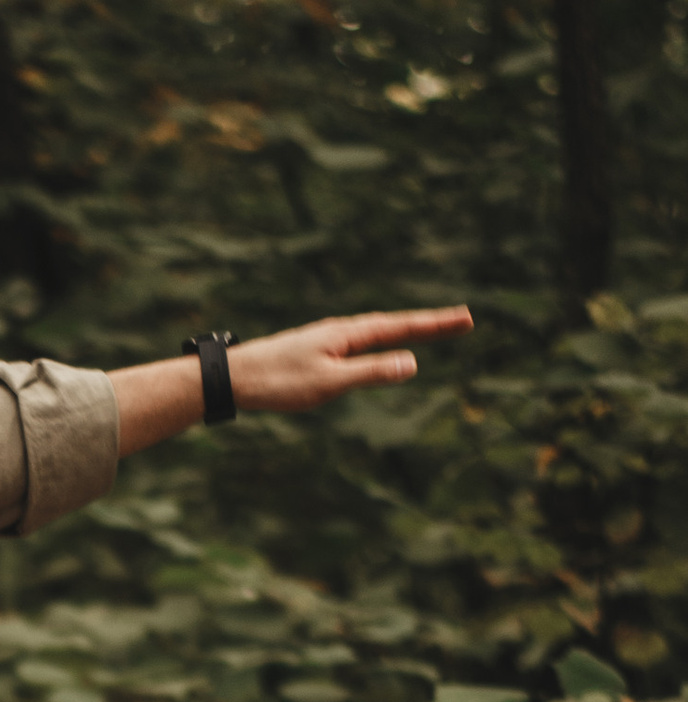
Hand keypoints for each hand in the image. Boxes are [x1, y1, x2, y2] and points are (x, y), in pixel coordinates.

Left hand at [224, 304, 473, 413]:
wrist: (234, 377)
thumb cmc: (278, 382)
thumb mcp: (329, 383)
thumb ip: (370, 373)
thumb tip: (411, 364)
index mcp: (348, 334)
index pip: (402, 327)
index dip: (435, 325)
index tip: (467, 319)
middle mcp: (341, 330)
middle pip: (395, 325)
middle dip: (429, 324)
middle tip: (464, 320)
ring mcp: (329, 339)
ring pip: (377, 331)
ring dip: (407, 329)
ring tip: (434, 328)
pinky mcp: (317, 350)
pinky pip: (360, 341)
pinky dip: (383, 338)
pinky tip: (380, 343)